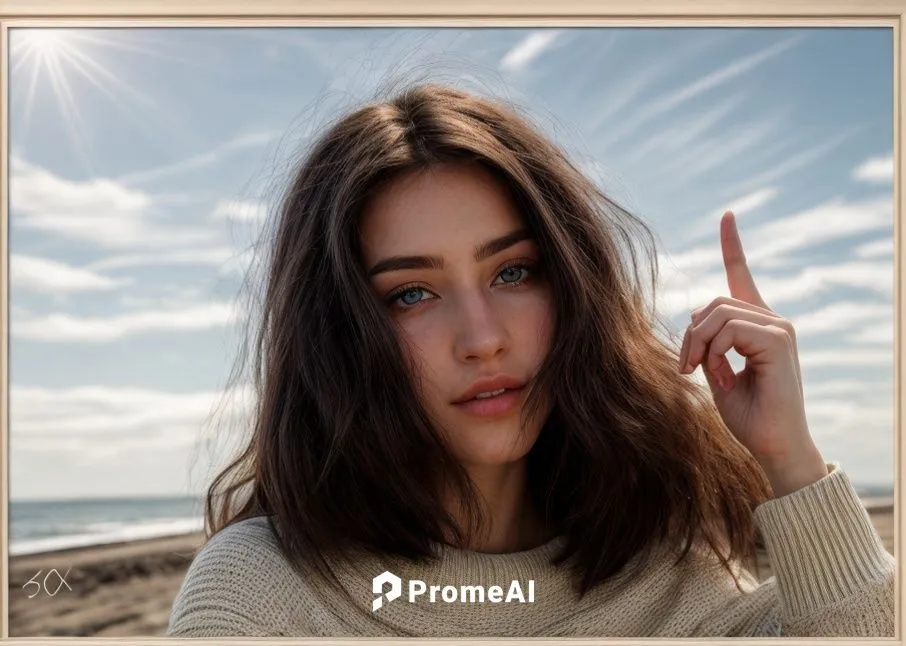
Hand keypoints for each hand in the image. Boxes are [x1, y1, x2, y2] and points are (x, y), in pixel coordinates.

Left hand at [677, 212, 827, 497]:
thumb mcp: (715, 372)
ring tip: (704, 374)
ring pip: (716, 314)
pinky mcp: (779, 338)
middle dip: (689, 334)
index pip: (740, 275)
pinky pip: (728, 330)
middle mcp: (771, 319)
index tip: (728, 215)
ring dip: (699, 346)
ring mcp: (779, 327)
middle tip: (686, 368)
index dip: (732, 245)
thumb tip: (695, 321)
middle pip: (712, 303)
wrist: (773, 446)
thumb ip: (707, 343)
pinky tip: (725, 376)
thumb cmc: (747, 415)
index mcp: (756, 325)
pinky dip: (715, 353)